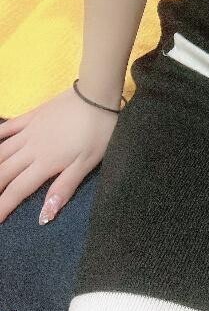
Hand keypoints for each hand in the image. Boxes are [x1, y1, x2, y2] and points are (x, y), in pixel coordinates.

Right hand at [0, 86, 120, 224]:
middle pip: (4, 172)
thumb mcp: (86, 164)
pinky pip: (8, 127)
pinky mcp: (32, 115)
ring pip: (2, 152)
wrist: (96, 95)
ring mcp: (29, 130)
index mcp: (45, 163)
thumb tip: (43, 216)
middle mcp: (31, 149)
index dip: (3, 206)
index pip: (18, 190)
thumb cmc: (97, 132)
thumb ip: (64, 188)